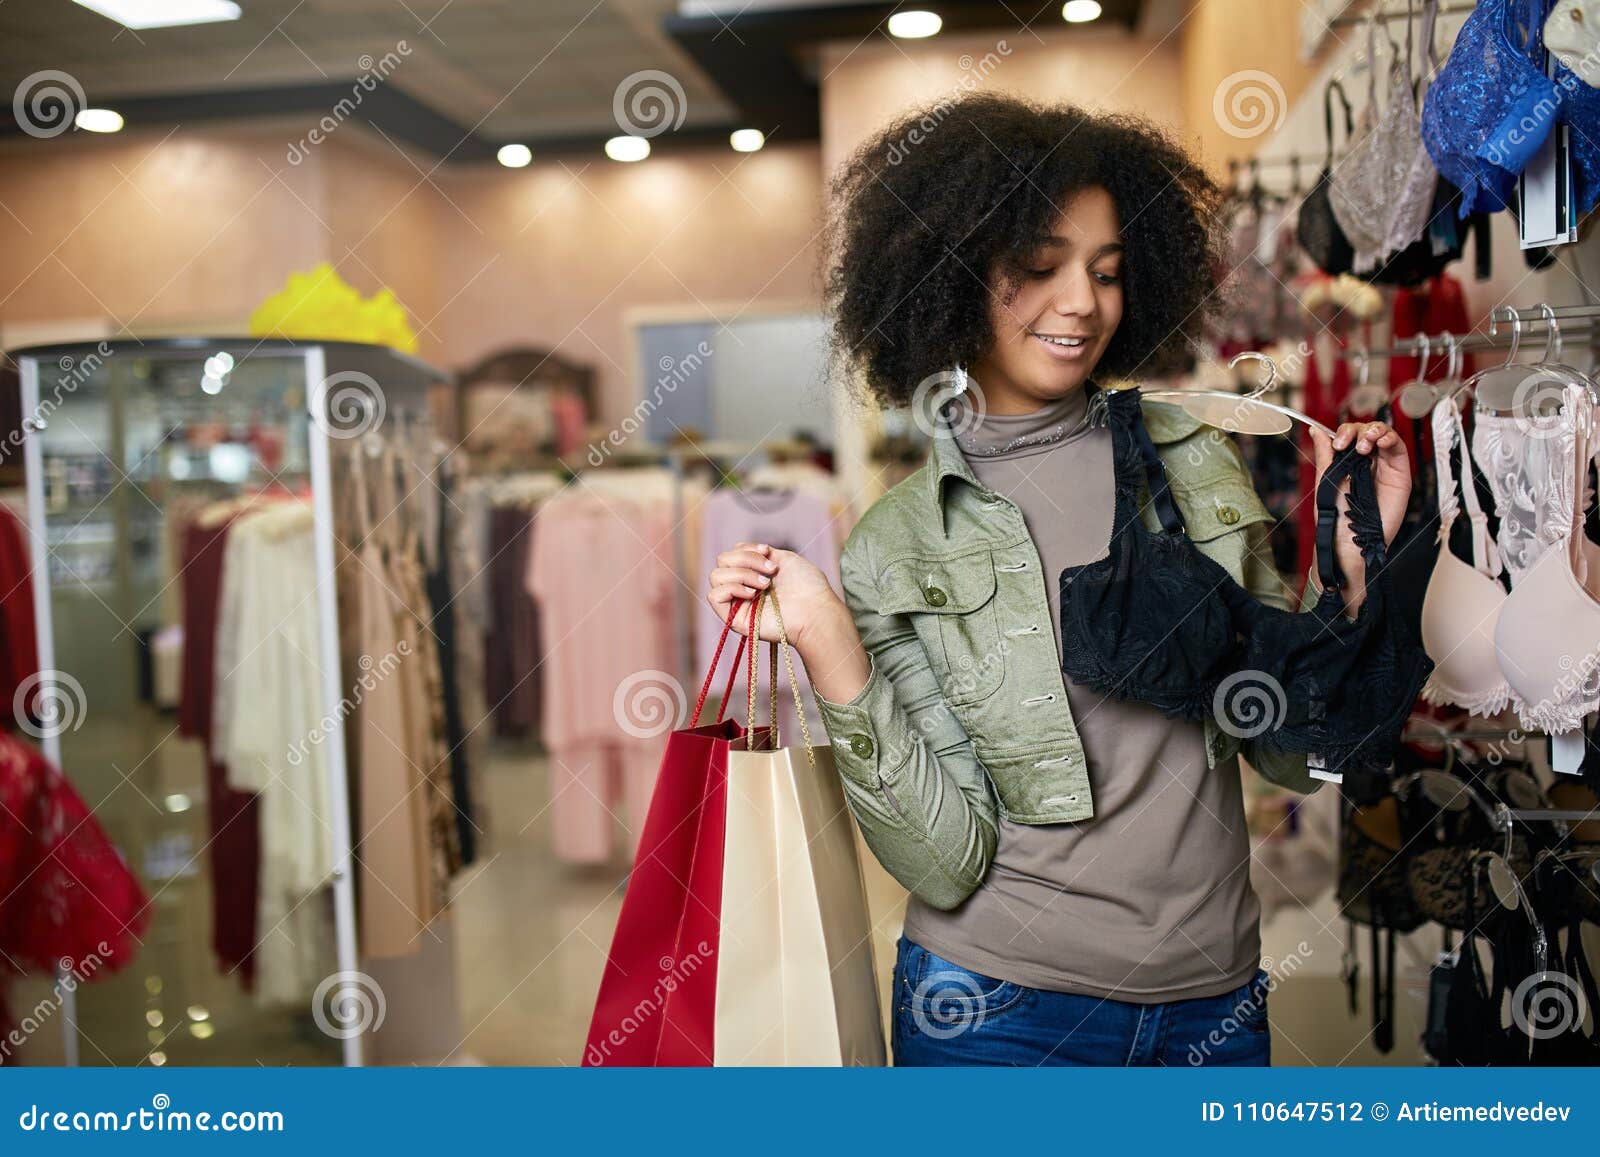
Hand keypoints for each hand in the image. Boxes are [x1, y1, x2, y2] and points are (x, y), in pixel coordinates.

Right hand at [707, 541, 845, 651]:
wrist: (814, 610)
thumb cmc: (807, 587)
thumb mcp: (783, 559)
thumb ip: (759, 553)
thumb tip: (740, 549)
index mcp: (753, 575)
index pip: (732, 554)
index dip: (746, 548)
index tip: (768, 551)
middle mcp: (742, 588)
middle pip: (722, 561)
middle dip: (746, 559)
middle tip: (770, 570)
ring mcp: (737, 604)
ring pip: (716, 576)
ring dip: (742, 574)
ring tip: (765, 585)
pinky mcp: (733, 619)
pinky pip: (714, 596)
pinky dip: (732, 588)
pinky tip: (752, 594)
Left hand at [1308, 420, 1410, 602]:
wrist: (1348, 541)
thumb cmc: (1336, 516)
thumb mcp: (1326, 480)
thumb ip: (1325, 454)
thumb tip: (1317, 429)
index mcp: (1348, 463)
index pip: (1350, 435)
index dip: (1345, 433)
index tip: (1338, 444)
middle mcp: (1367, 462)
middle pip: (1368, 432)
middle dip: (1359, 431)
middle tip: (1349, 445)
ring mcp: (1384, 467)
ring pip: (1385, 435)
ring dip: (1376, 431)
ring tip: (1366, 443)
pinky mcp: (1400, 474)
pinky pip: (1399, 449)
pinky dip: (1391, 438)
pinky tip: (1381, 441)